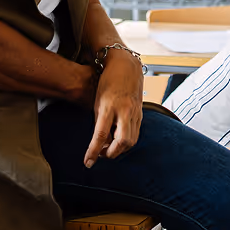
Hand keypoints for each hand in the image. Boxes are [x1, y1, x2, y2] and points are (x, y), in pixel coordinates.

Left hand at [84, 52, 143, 166]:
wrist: (126, 66)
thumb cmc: (107, 83)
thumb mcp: (97, 102)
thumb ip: (100, 122)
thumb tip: (101, 142)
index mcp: (109, 107)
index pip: (100, 135)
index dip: (94, 151)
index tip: (88, 163)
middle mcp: (124, 111)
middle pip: (122, 142)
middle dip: (112, 153)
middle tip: (101, 154)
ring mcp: (135, 112)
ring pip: (131, 140)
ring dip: (120, 149)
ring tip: (109, 148)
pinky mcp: (141, 113)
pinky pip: (136, 133)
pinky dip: (127, 140)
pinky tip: (118, 139)